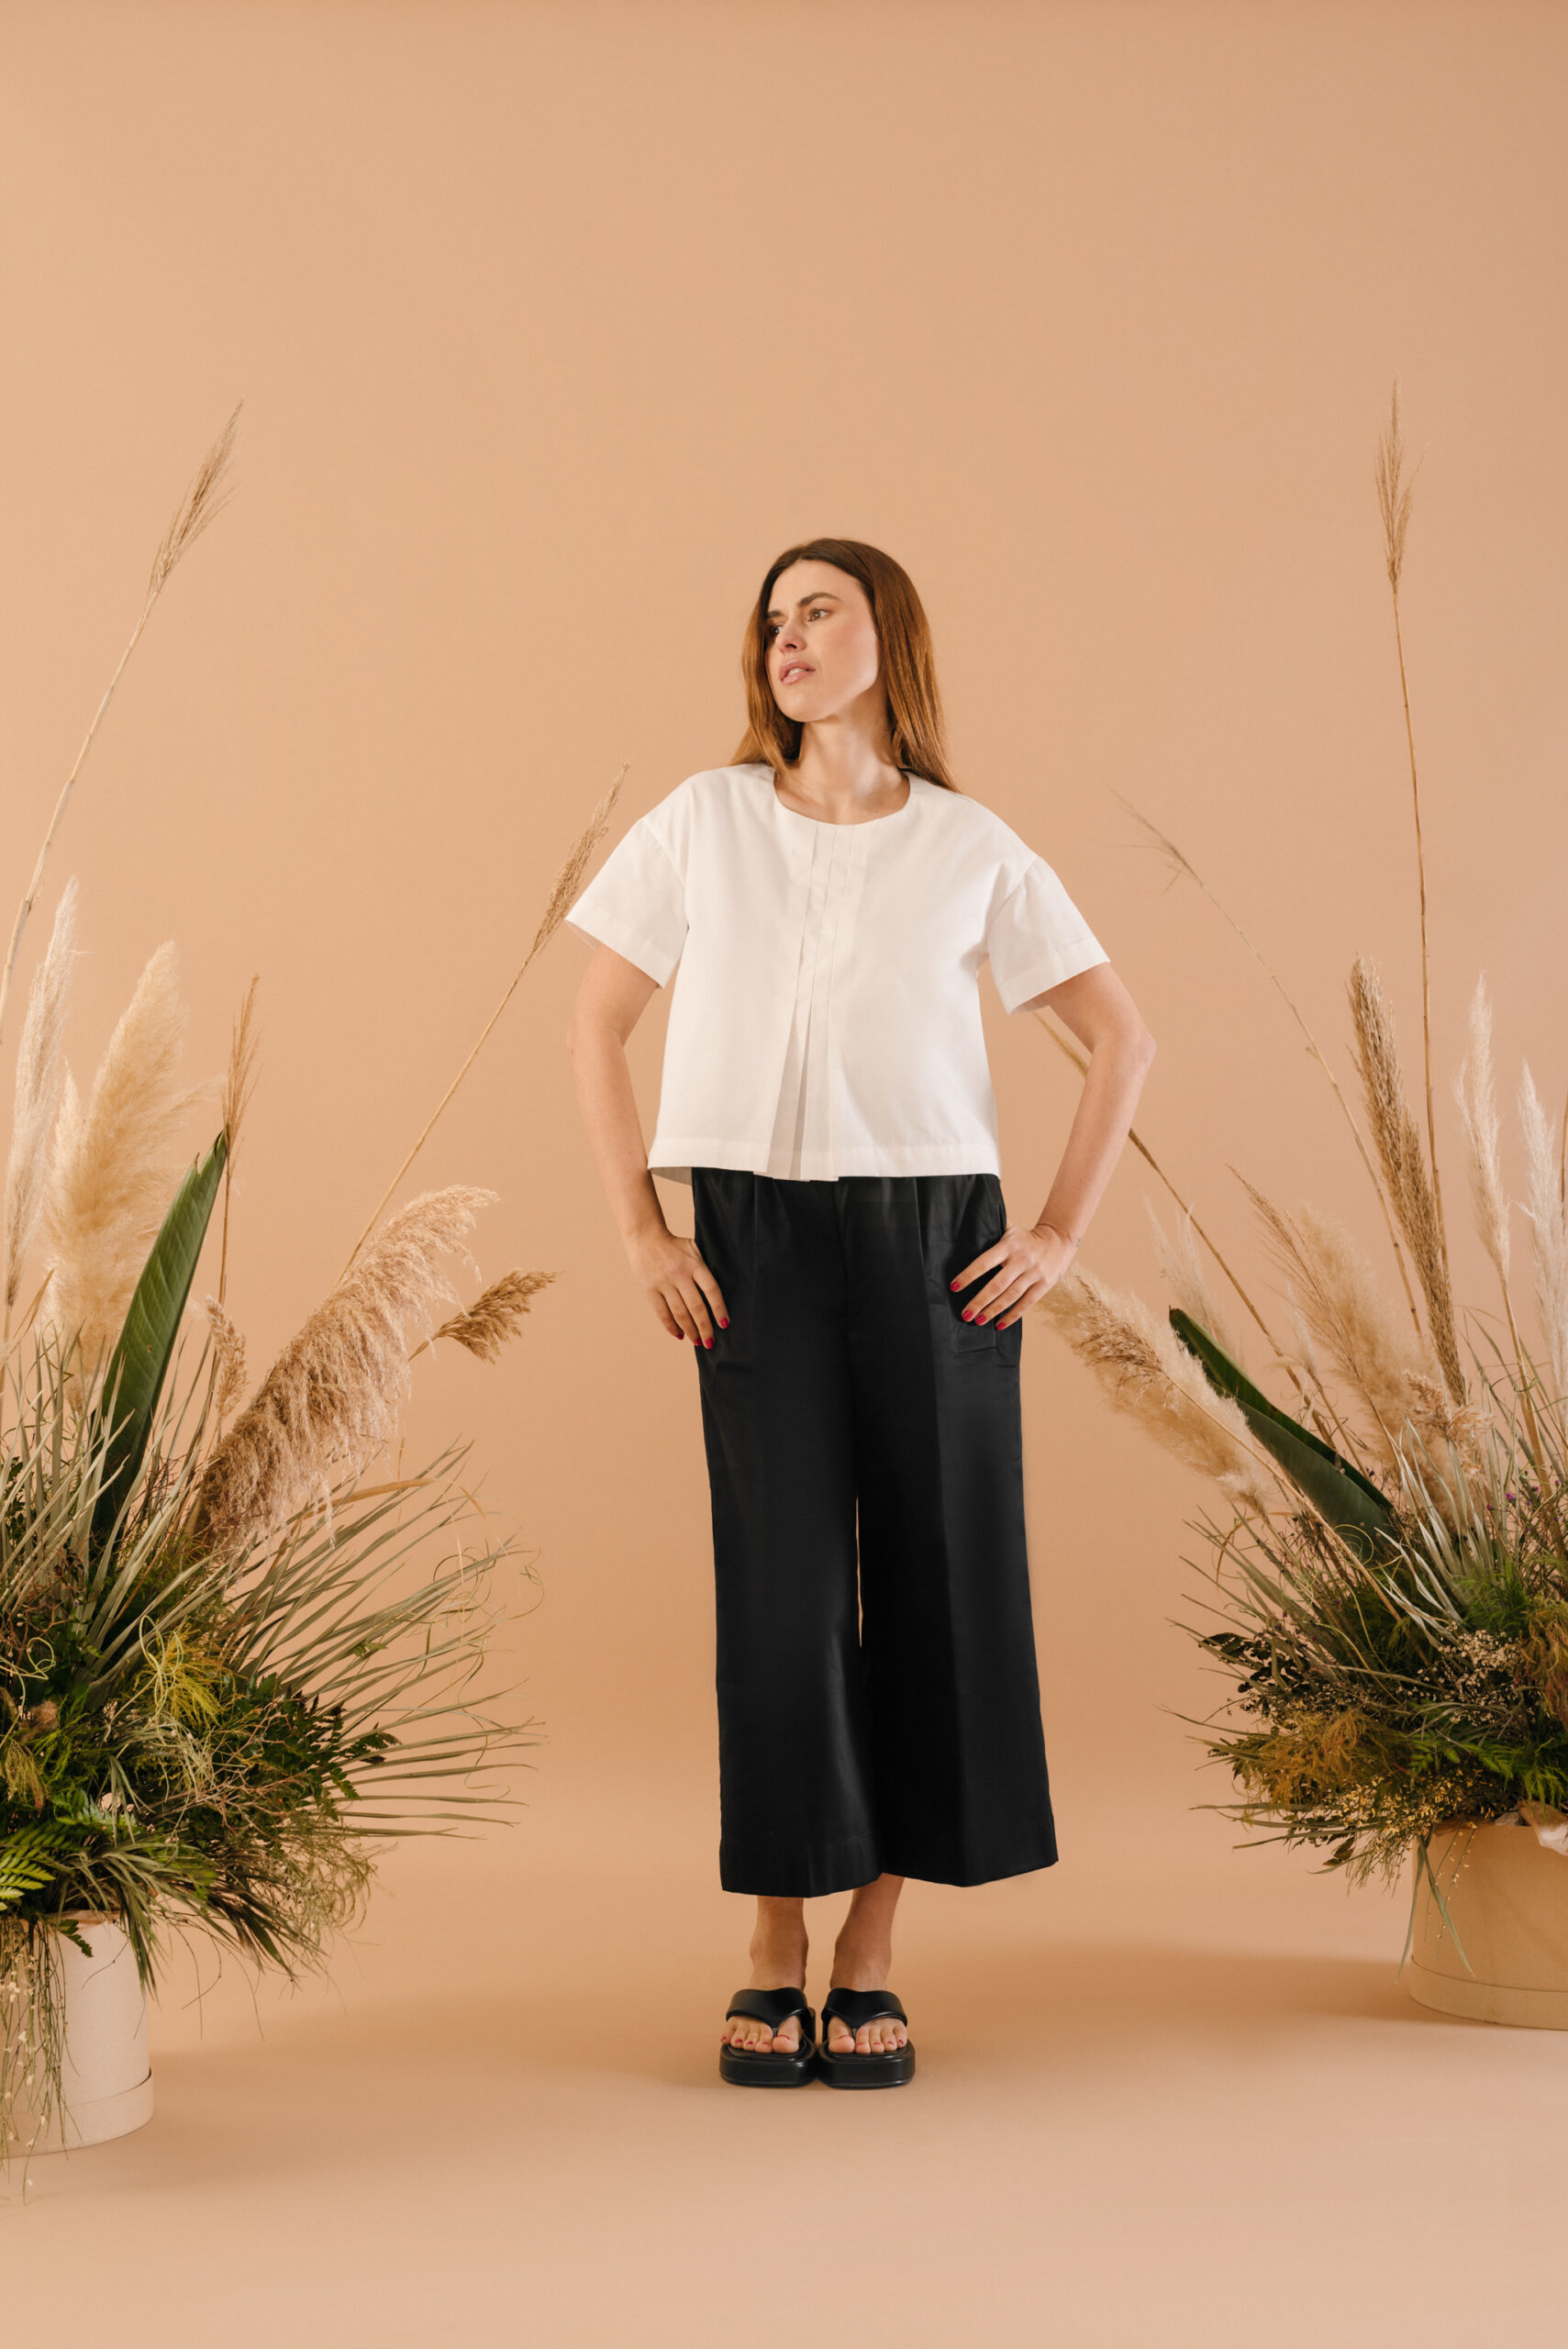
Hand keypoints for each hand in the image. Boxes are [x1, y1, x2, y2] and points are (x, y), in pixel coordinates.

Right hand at [625, 1222, 729, 1347]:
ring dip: (690, 1331)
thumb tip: (725, 1284)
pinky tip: (680, 1335)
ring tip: (698, 1342)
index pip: (711, 1290)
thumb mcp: (694, 1248)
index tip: (725, 1324)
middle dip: (705, 1328)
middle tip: (711, 1343)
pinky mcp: (650, 1289)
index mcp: (694, 1264)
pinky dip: (671, 1326)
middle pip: (696, 1307)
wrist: (645, 1237)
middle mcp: (680, 1275)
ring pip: (680, 1313)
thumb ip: (706, 1265)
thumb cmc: (674, 1245)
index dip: (719, 1309)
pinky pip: (662, 1313)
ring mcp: (664, 1283)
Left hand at [949, 1220, 1077, 1330]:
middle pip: (997, 1285)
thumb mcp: (1009, 1229)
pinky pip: (1026, 1303)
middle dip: (979, 1301)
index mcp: (1009, 1246)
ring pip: (1010, 1296)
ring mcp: (1034, 1274)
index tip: (954, 1287)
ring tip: (978, 1321)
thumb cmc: (1025, 1238)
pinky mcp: (1044, 1285)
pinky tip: (999, 1325)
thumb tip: (967, 1229)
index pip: (984, 1262)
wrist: (1058, 1241)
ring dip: (993, 1310)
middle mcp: (1021, 1260)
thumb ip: (990, 1230)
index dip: (968, 1276)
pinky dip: (1012, 1315)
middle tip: (965, 1314)